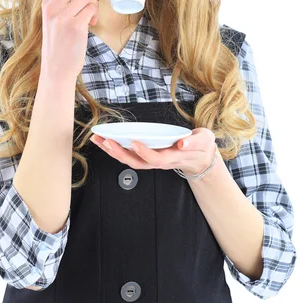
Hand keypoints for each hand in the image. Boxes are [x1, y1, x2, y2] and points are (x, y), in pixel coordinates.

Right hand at [40, 0, 101, 82]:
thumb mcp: (55, 18)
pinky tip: (91, 23)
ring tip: (91, 16)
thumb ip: (66, 0)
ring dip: (95, 4)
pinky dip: (95, 14)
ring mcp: (62, 16)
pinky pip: (91, 8)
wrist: (56, 68)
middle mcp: (52, 6)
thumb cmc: (60, 43)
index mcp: (47, 1)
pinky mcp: (74, 26)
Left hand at [90, 127, 217, 175]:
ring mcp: (152, 161)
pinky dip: (116, 149)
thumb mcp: (205, 140)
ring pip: (130, 160)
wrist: (200, 157)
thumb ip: (195, 142)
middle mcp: (160, 162)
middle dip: (119, 153)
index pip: (157, 158)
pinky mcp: (147, 157)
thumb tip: (182, 143)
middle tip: (105, 141)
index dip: (144, 152)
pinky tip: (105, 141)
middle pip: (137, 162)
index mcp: (173, 157)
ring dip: (113, 151)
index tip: (133, 142)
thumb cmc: (201, 146)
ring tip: (98, 139)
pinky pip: (129, 156)